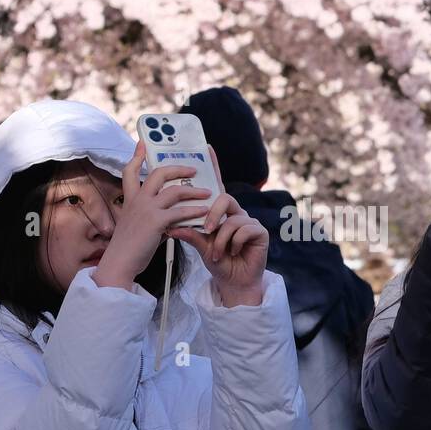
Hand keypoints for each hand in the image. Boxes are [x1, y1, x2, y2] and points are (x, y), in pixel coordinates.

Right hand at [93, 140, 212, 289]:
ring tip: (208, 192)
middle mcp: (137, 200)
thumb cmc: (128, 248)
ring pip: (174, 191)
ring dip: (194, 191)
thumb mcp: (133, 225)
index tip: (142, 143)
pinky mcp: (156, 222)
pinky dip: (194, 211)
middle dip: (177, 168)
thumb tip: (164, 215)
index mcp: (130, 200)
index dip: (136, 156)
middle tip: (192, 169)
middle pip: (158, 173)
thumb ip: (146, 215)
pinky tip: (204, 211)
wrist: (119, 263)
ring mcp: (146, 209)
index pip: (129, 172)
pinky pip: (180, 212)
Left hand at [167, 146, 267, 306]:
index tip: (206, 147)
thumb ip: (189, 232)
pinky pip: (244, 229)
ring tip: (217, 253)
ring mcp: (248, 220)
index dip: (213, 165)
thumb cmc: (217, 260)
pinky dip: (233, 244)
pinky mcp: (259, 232)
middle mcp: (235, 211)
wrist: (233, 282)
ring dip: (221, 238)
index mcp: (220, 211)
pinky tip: (233, 253)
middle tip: (207, 231)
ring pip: (232, 219)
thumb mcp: (199, 245)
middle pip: (224, 198)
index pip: (215, 184)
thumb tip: (170, 225)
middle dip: (213, 214)